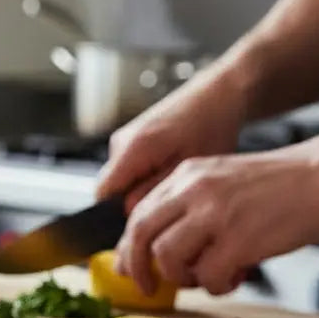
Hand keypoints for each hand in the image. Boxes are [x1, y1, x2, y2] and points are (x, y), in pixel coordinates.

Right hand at [96, 72, 247, 211]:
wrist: (216, 96)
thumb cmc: (209, 128)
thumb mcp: (187, 169)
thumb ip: (153, 192)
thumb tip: (130, 213)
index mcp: (133, 149)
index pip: (102, 194)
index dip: (117, 214)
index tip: (142, 221)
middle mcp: (121, 142)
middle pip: (111, 189)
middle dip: (134, 200)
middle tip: (167, 200)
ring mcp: (124, 138)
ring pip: (122, 179)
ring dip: (142, 187)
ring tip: (174, 179)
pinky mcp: (132, 138)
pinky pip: (129, 168)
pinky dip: (146, 174)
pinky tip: (170, 167)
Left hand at [116, 144, 318, 295]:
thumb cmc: (279, 185)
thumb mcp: (221, 182)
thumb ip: (188, 207)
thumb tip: (158, 248)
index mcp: (186, 175)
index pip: (138, 214)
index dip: (128, 246)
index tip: (128, 267)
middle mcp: (194, 190)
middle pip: (141, 234)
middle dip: (138, 268)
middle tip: (148, 287)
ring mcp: (215, 214)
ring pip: (169, 257)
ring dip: (184, 277)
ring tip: (208, 276)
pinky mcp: (239, 238)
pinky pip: (209, 275)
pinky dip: (217, 285)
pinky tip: (234, 277)